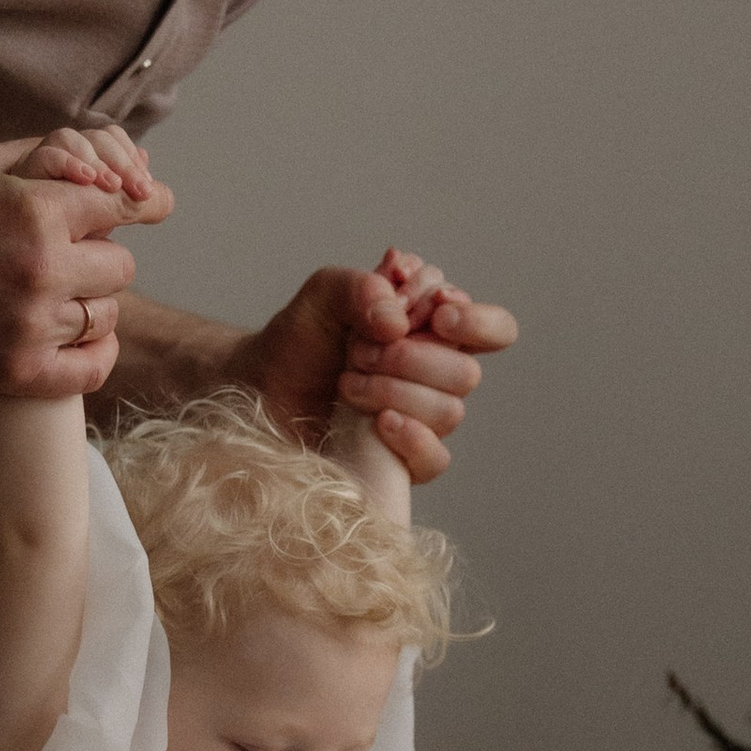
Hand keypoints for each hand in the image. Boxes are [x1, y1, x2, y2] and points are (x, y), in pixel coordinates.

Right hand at [0, 136, 173, 395]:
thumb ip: (57, 159)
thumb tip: (125, 167)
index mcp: (38, 212)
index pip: (123, 206)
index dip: (118, 206)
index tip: (112, 211)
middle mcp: (43, 270)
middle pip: (121, 265)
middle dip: (95, 254)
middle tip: (61, 253)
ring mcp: (31, 326)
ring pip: (107, 314)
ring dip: (86, 301)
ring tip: (48, 291)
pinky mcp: (16, 370)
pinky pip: (93, 369)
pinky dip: (94, 353)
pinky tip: (71, 335)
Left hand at [230, 255, 517, 485]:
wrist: (256, 391)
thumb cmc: (297, 342)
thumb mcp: (323, 295)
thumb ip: (361, 286)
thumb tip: (398, 320)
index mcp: (433, 333)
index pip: (494, 330)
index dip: (478, 323)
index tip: (435, 313)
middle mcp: (436, 379)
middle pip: (466, 373)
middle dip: (411, 358)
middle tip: (357, 351)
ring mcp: (421, 424)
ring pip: (449, 412)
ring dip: (395, 391)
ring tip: (346, 383)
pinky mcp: (400, 463)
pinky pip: (435, 459)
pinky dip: (411, 437)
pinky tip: (379, 423)